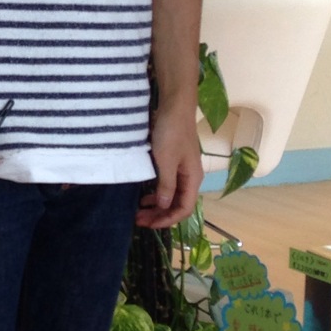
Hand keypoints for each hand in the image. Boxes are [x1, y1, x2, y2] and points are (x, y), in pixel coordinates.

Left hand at [138, 105, 203, 229]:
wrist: (174, 106)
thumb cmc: (171, 133)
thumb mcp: (167, 161)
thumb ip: (166, 185)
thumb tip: (163, 207)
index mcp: (192, 179)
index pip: (184, 209)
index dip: (167, 220)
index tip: (148, 224)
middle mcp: (190, 177)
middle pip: (177, 204)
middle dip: (159, 215)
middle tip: (138, 220)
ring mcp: (182, 170)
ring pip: (171, 195)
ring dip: (156, 205)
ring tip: (139, 211)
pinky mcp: (173, 162)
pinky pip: (166, 185)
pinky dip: (156, 193)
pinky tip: (144, 195)